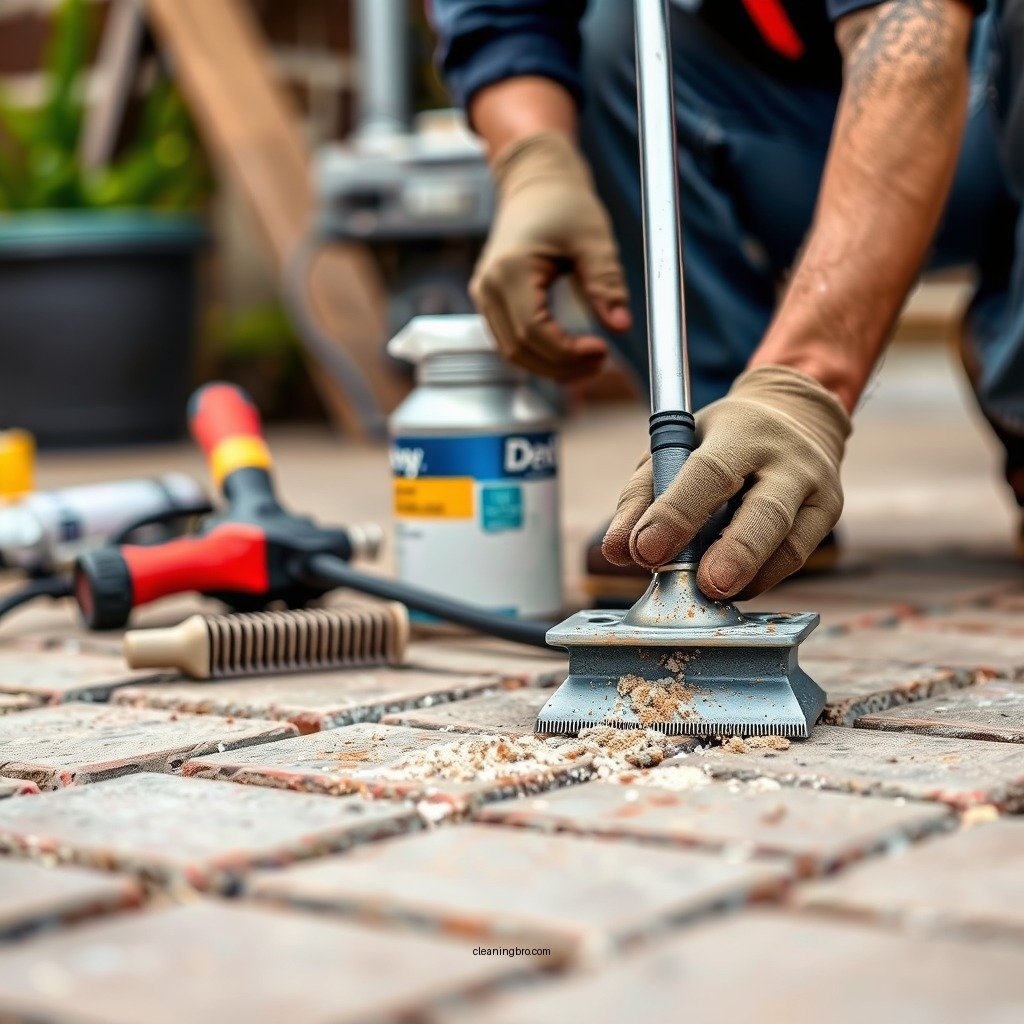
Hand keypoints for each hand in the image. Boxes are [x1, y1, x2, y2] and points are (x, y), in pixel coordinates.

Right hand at [471, 132, 630, 380]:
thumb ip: (606, 283)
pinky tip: (570, 353)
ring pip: (513, 354)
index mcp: (510, 269)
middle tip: (601, 361)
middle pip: (521, 350)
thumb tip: (621, 325)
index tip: (602, 350)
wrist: (535, 184)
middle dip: (563, 366)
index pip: (534, 332)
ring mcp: (484, 297)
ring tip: (591, 360)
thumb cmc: (563, 204)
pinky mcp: (490, 303)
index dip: (567, 352)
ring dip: (552, 367)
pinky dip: (541, 356)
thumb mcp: (593, 240)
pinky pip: (512, 343)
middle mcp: (488, 287)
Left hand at [603, 366, 850, 599]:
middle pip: (765, 511)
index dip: (676, 514)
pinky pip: (795, 556)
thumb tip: (617, 550)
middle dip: (735, 552)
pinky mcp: (827, 512)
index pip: (709, 473)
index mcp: (739, 432)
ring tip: (714, 594)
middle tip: (706, 586)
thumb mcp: (674, 448)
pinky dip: (762, 578)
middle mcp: (786, 457)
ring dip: (750, 574)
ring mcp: (815, 486)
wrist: (795, 417)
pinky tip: (733, 588)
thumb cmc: (719, 440)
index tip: (645, 552)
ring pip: (789, 541)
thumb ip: (641, 496)